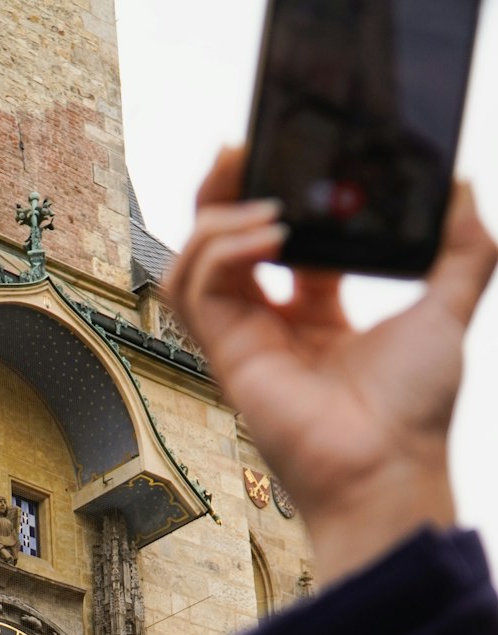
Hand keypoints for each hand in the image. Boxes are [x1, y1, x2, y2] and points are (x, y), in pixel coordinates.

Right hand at [167, 149, 496, 584]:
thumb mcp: (448, 308)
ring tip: (266, 200)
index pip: (280, 239)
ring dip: (219, 216)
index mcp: (318, 315)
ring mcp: (245, 340)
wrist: (389, 465)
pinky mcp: (226, 354)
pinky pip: (196, 287)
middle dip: (228, 189)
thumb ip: (462, 249)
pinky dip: (221, 248)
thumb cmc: (414, 410)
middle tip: (247, 147)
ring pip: (195, 258)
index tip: (300, 158)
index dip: (281, 193)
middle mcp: (274, 325)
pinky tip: (267, 233)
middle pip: (224, 240)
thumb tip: (461, 190)